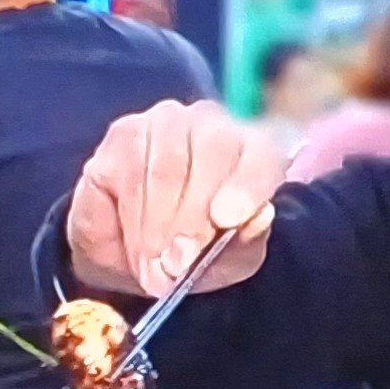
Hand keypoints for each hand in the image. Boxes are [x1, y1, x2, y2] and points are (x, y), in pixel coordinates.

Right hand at [68, 100, 285, 298]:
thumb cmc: (197, 254)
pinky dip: (132, 216)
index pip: (264, 154)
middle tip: (177, 264)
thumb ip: (246, 243)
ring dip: (158, 225)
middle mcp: (216, 126)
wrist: (139, 259)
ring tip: (154, 264)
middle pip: (213, 155)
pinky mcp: (125, 133)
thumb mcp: (228, 262)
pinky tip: (135, 242)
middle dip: (192, 219)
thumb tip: (258, 217)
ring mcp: (168, 123)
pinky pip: (130, 170)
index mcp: (256, 152)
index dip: (248, 186)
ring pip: (167, 167)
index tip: (228, 220)